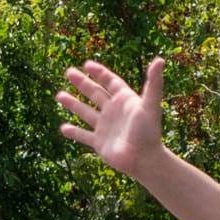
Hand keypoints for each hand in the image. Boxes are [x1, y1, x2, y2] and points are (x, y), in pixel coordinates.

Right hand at [57, 58, 164, 177]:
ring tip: (59, 95)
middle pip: (95, 93)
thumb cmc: (149, 133)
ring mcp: (105, 128)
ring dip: (73, 104)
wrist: (145, 160)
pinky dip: (73, 132)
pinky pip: (83, 136)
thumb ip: (154, 83)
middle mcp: (114, 112)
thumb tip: (160, 60)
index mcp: (125, 101)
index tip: (87, 65)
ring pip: (86, 112)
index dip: (100, 73)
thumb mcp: (150, 105)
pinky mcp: (99, 143)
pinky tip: (63, 128)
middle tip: (69, 72)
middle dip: (82, 83)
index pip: (111, 82)